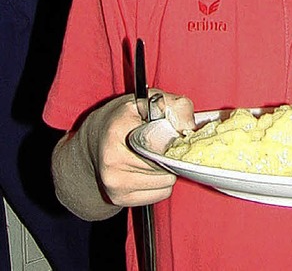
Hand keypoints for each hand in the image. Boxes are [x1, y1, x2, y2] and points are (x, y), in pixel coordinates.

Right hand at [85, 91, 194, 207]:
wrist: (95, 139)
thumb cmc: (125, 117)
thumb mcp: (149, 100)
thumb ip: (175, 106)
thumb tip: (189, 128)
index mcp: (118, 130)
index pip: (160, 145)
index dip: (174, 142)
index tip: (175, 136)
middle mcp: (112, 160)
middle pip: (165, 166)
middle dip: (172, 156)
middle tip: (164, 145)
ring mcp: (114, 182)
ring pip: (165, 183)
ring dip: (168, 171)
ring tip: (156, 156)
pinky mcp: (119, 198)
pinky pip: (159, 194)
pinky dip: (161, 184)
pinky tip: (150, 169)